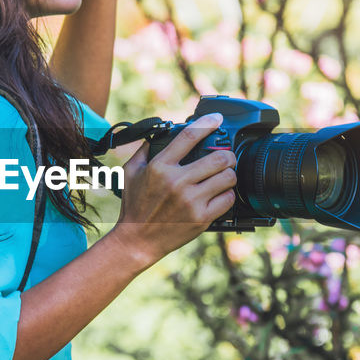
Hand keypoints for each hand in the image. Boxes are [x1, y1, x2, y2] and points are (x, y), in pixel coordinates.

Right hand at [108, 113, 237, 269]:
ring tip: (224, 176)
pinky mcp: (201, 218)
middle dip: (228, 155)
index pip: (189, 137)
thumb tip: (157, 134)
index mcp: (160, 167)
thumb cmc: (135, 206)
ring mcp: (191, 201)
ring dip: (229, 175)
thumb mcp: (130, 173)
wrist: (137, 240)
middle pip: (219, 158)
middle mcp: (177, 182)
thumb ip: (144, 150)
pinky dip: (227, 195)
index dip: (207, 123)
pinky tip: (220, 195)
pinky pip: (228, 199)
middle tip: (227, 157)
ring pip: (227, 178)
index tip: (217, 119)